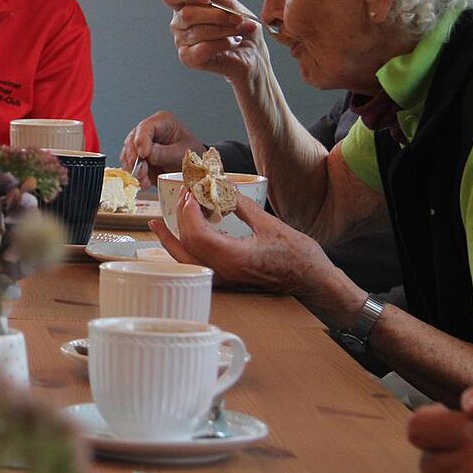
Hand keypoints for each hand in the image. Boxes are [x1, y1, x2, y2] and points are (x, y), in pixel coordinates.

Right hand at [121, 110, 203, 188]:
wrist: (194, 167)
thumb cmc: (192, 154)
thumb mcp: (182, 153)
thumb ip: (164, 154)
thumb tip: (147, 155)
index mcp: (162, 122)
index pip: (145, 127)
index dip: (141, 140)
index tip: (143, 154)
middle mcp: (148, 131)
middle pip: (132, 141)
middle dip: (135, 158)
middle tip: (141, 171)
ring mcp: (141, 144)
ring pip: (128, 154)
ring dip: (133, 169)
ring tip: (143, 180)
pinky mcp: (138, 158)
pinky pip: (130, 165)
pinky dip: (134, 175)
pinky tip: (143, 182)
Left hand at [149, 191, 356, 318]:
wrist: (314, 283)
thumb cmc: (299, 257)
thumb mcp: (270, 224)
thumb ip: (241, 206)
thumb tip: (221, 188)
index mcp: (235, 258)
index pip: (197, 235)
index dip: (188, 212)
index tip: (191, 193)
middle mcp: (224, 273)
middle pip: (187, 245)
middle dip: (181, 217)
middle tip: (184, 195)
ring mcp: (224, 279)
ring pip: (185, 260)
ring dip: (171, 239)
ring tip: (158, 223)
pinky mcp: (226, 280)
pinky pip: (195, 265)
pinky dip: (182, 251)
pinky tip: (175, 240)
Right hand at [163, 0, 269, 83]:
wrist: (253, 55)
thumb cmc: (240, 27)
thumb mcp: (229, 3)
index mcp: (184, 6)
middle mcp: (178, 23)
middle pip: (187, 14)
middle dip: (218, 15)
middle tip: (238, 19)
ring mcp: (181, 42)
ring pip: (199, 31)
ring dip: (226, 29)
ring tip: (240, 31)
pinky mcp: (188, 58)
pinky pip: (204, 47)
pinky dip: (223, 43)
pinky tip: (232, 42)